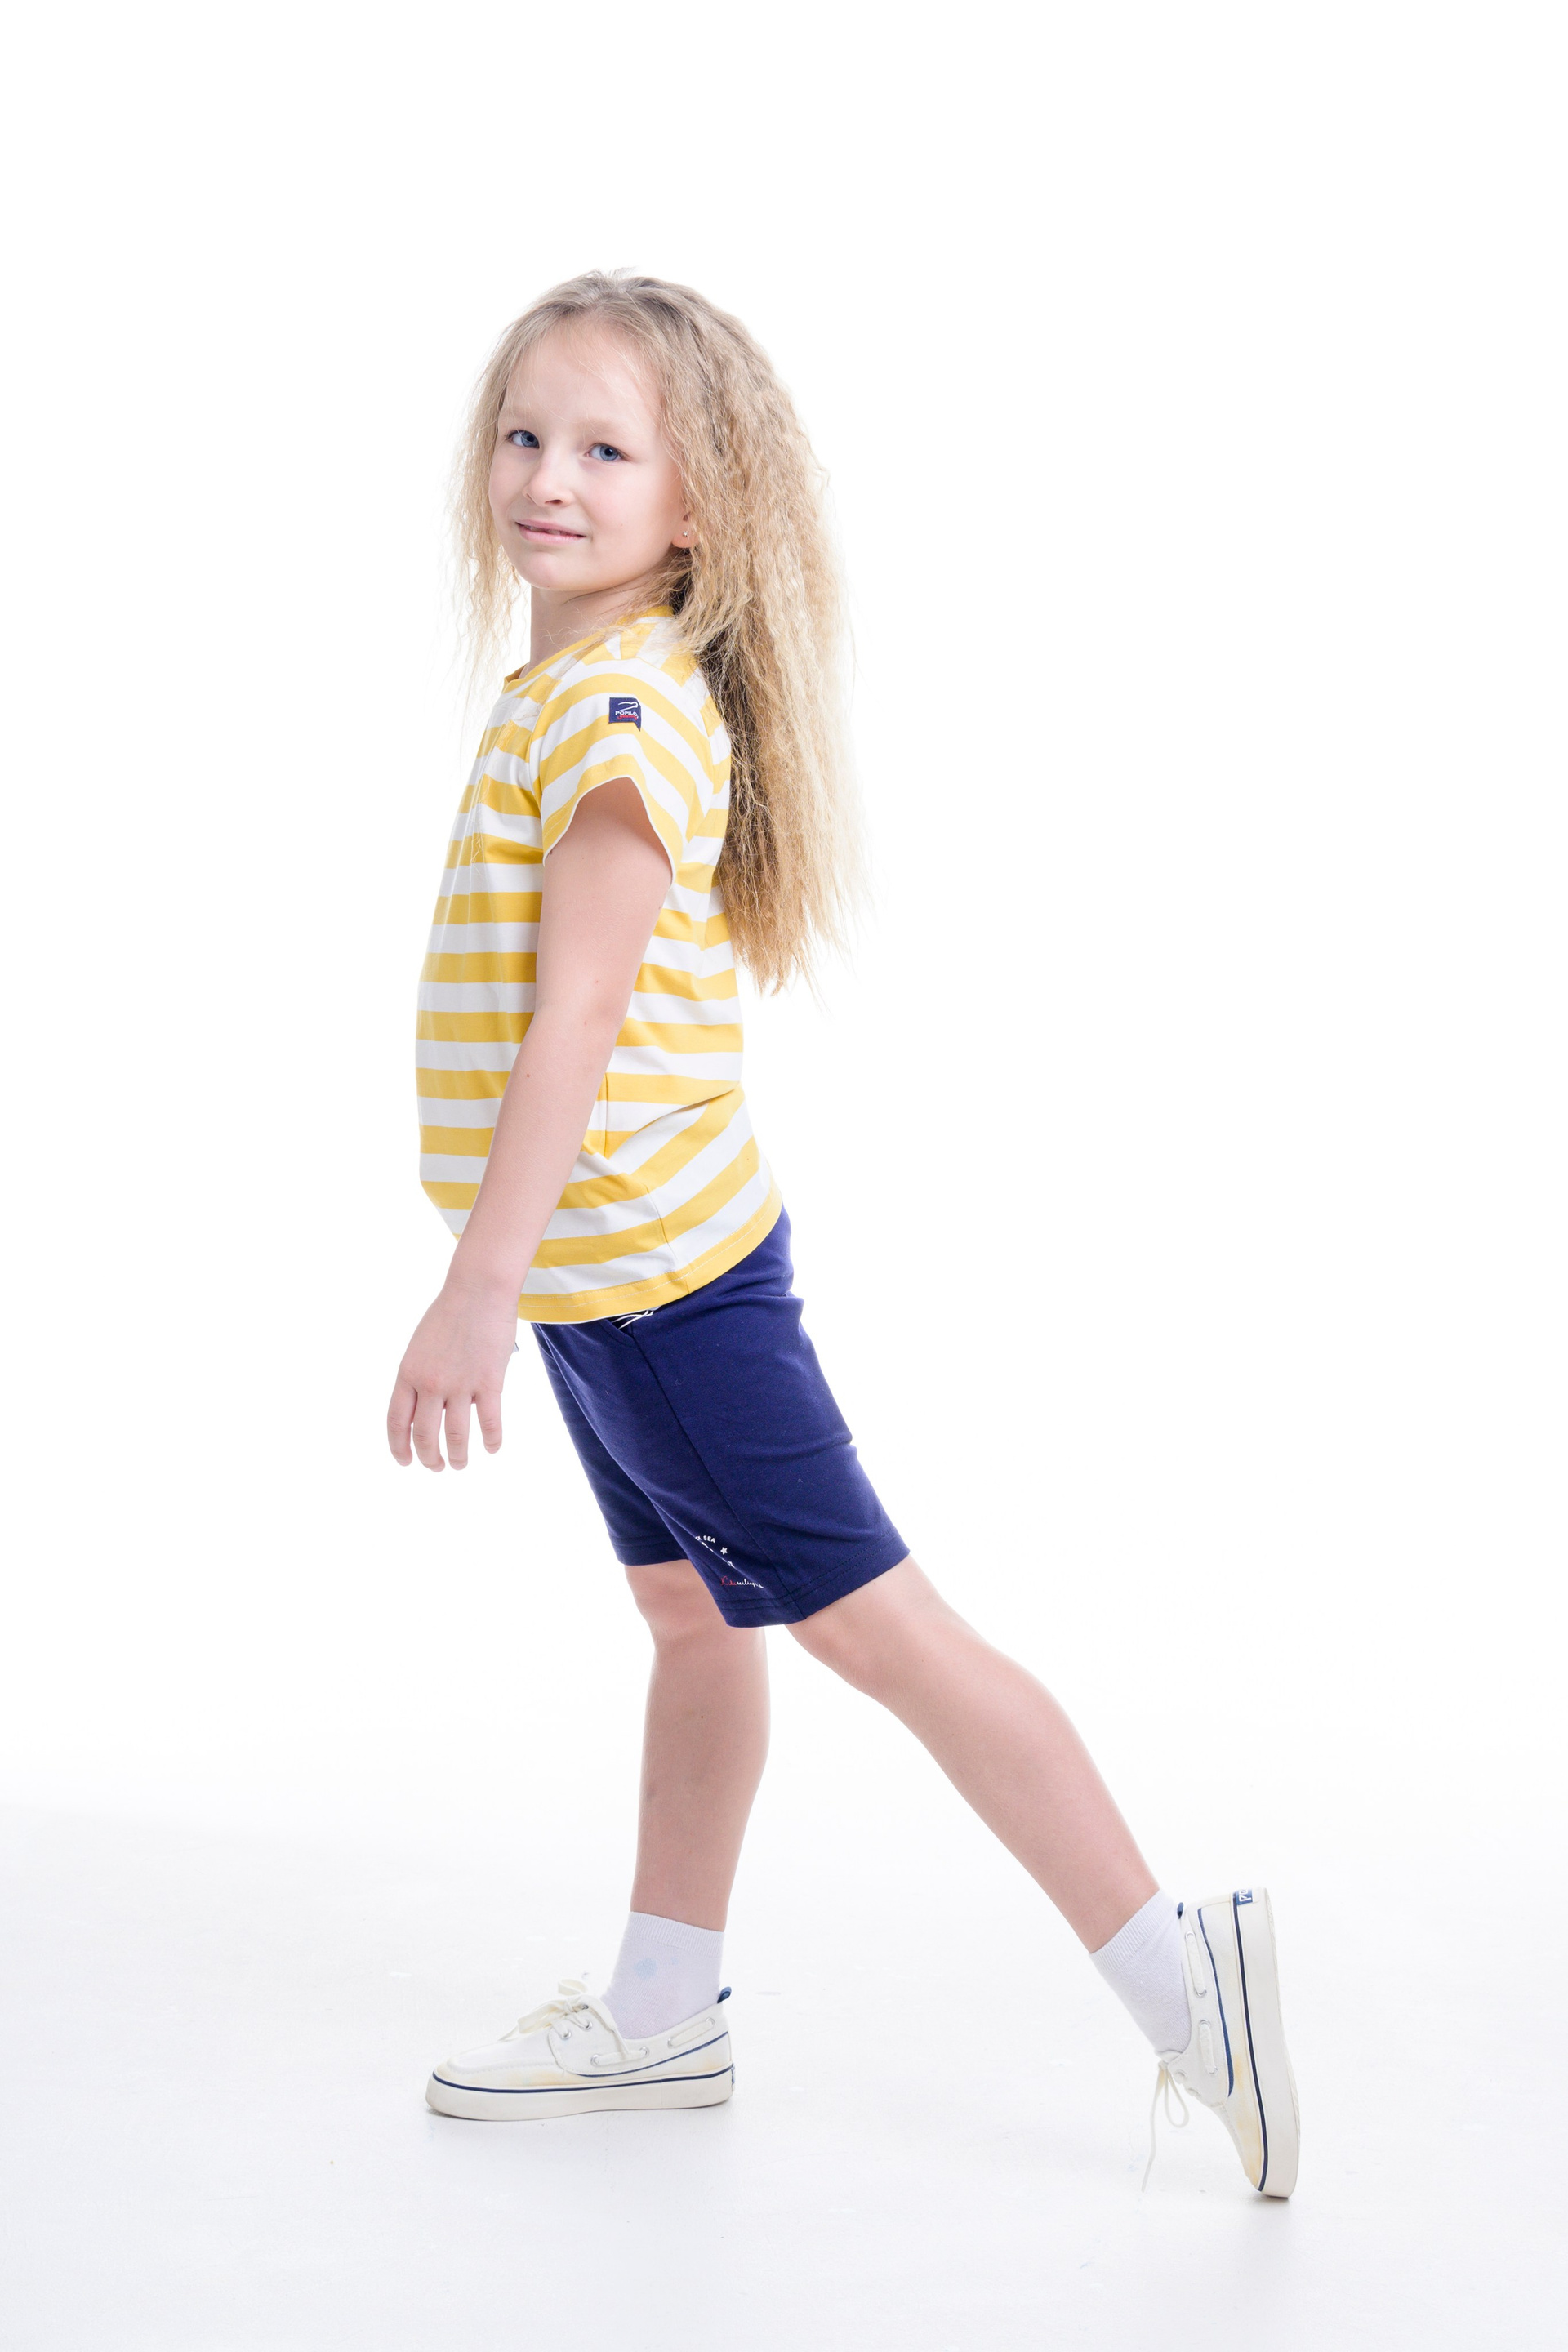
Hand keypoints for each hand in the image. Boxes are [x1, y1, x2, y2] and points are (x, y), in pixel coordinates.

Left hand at [387, 1277, 518, 1469]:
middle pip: (424, 1435)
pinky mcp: (489, 1382)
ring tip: (459, 1464)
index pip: (397, 1422)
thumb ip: (420, 1377)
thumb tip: (429, 1408)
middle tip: (435, 1467)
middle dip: (428, 1458)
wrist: (478, 1291)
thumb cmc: (449, 1314)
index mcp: (408, 1374)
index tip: (405, 1462)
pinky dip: (491, 1441)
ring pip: (456, 1436)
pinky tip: (491, 1449)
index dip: (399, 1447)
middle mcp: (430, 1383)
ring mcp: (460, 1384)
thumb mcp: (420, 1346)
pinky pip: (489, 1422)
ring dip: (457, 1457)